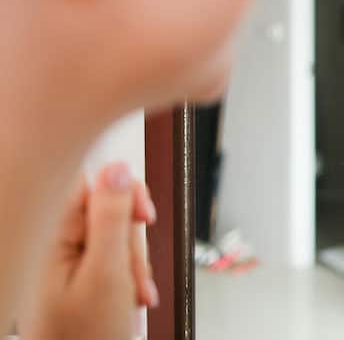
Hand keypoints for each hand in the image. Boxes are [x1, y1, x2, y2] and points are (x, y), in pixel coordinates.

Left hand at [20, 162, 158, 339]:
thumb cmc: (86, 338)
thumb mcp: (107, 275)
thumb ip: (112, 219)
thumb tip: (118, 169)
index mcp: (51, 237)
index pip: (91, 182)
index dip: (124, 192)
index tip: (143, 217)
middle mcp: (54, 244)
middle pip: (108, 210)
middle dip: (132, 241)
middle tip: (132, 274)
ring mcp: (65, 262)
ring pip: (115, 235)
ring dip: (133, 264)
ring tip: (132, 294)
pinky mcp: (78, 275)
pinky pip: (112, 257)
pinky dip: (128, 276)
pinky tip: (128, 297)